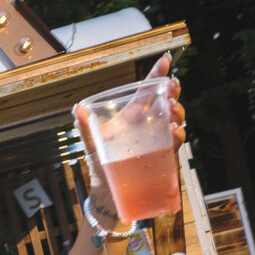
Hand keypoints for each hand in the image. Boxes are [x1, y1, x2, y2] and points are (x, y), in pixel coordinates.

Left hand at [73, 52, 185, 228]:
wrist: (109, 195)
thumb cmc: (101, 165)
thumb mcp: (92, 145)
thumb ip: (86, 128)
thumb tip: (77, 109)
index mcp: (131, 117)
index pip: (145, 91)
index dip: (156, 74)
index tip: (166, 59)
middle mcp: (147, 126)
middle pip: (165, 102)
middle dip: (173, 93)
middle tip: (172, 89)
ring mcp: (156, 140)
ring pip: (174, 120)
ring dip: (177, 112)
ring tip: (171, 112)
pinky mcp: (162, 156)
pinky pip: (174, 143)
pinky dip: (176, 136)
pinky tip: (173, 133)